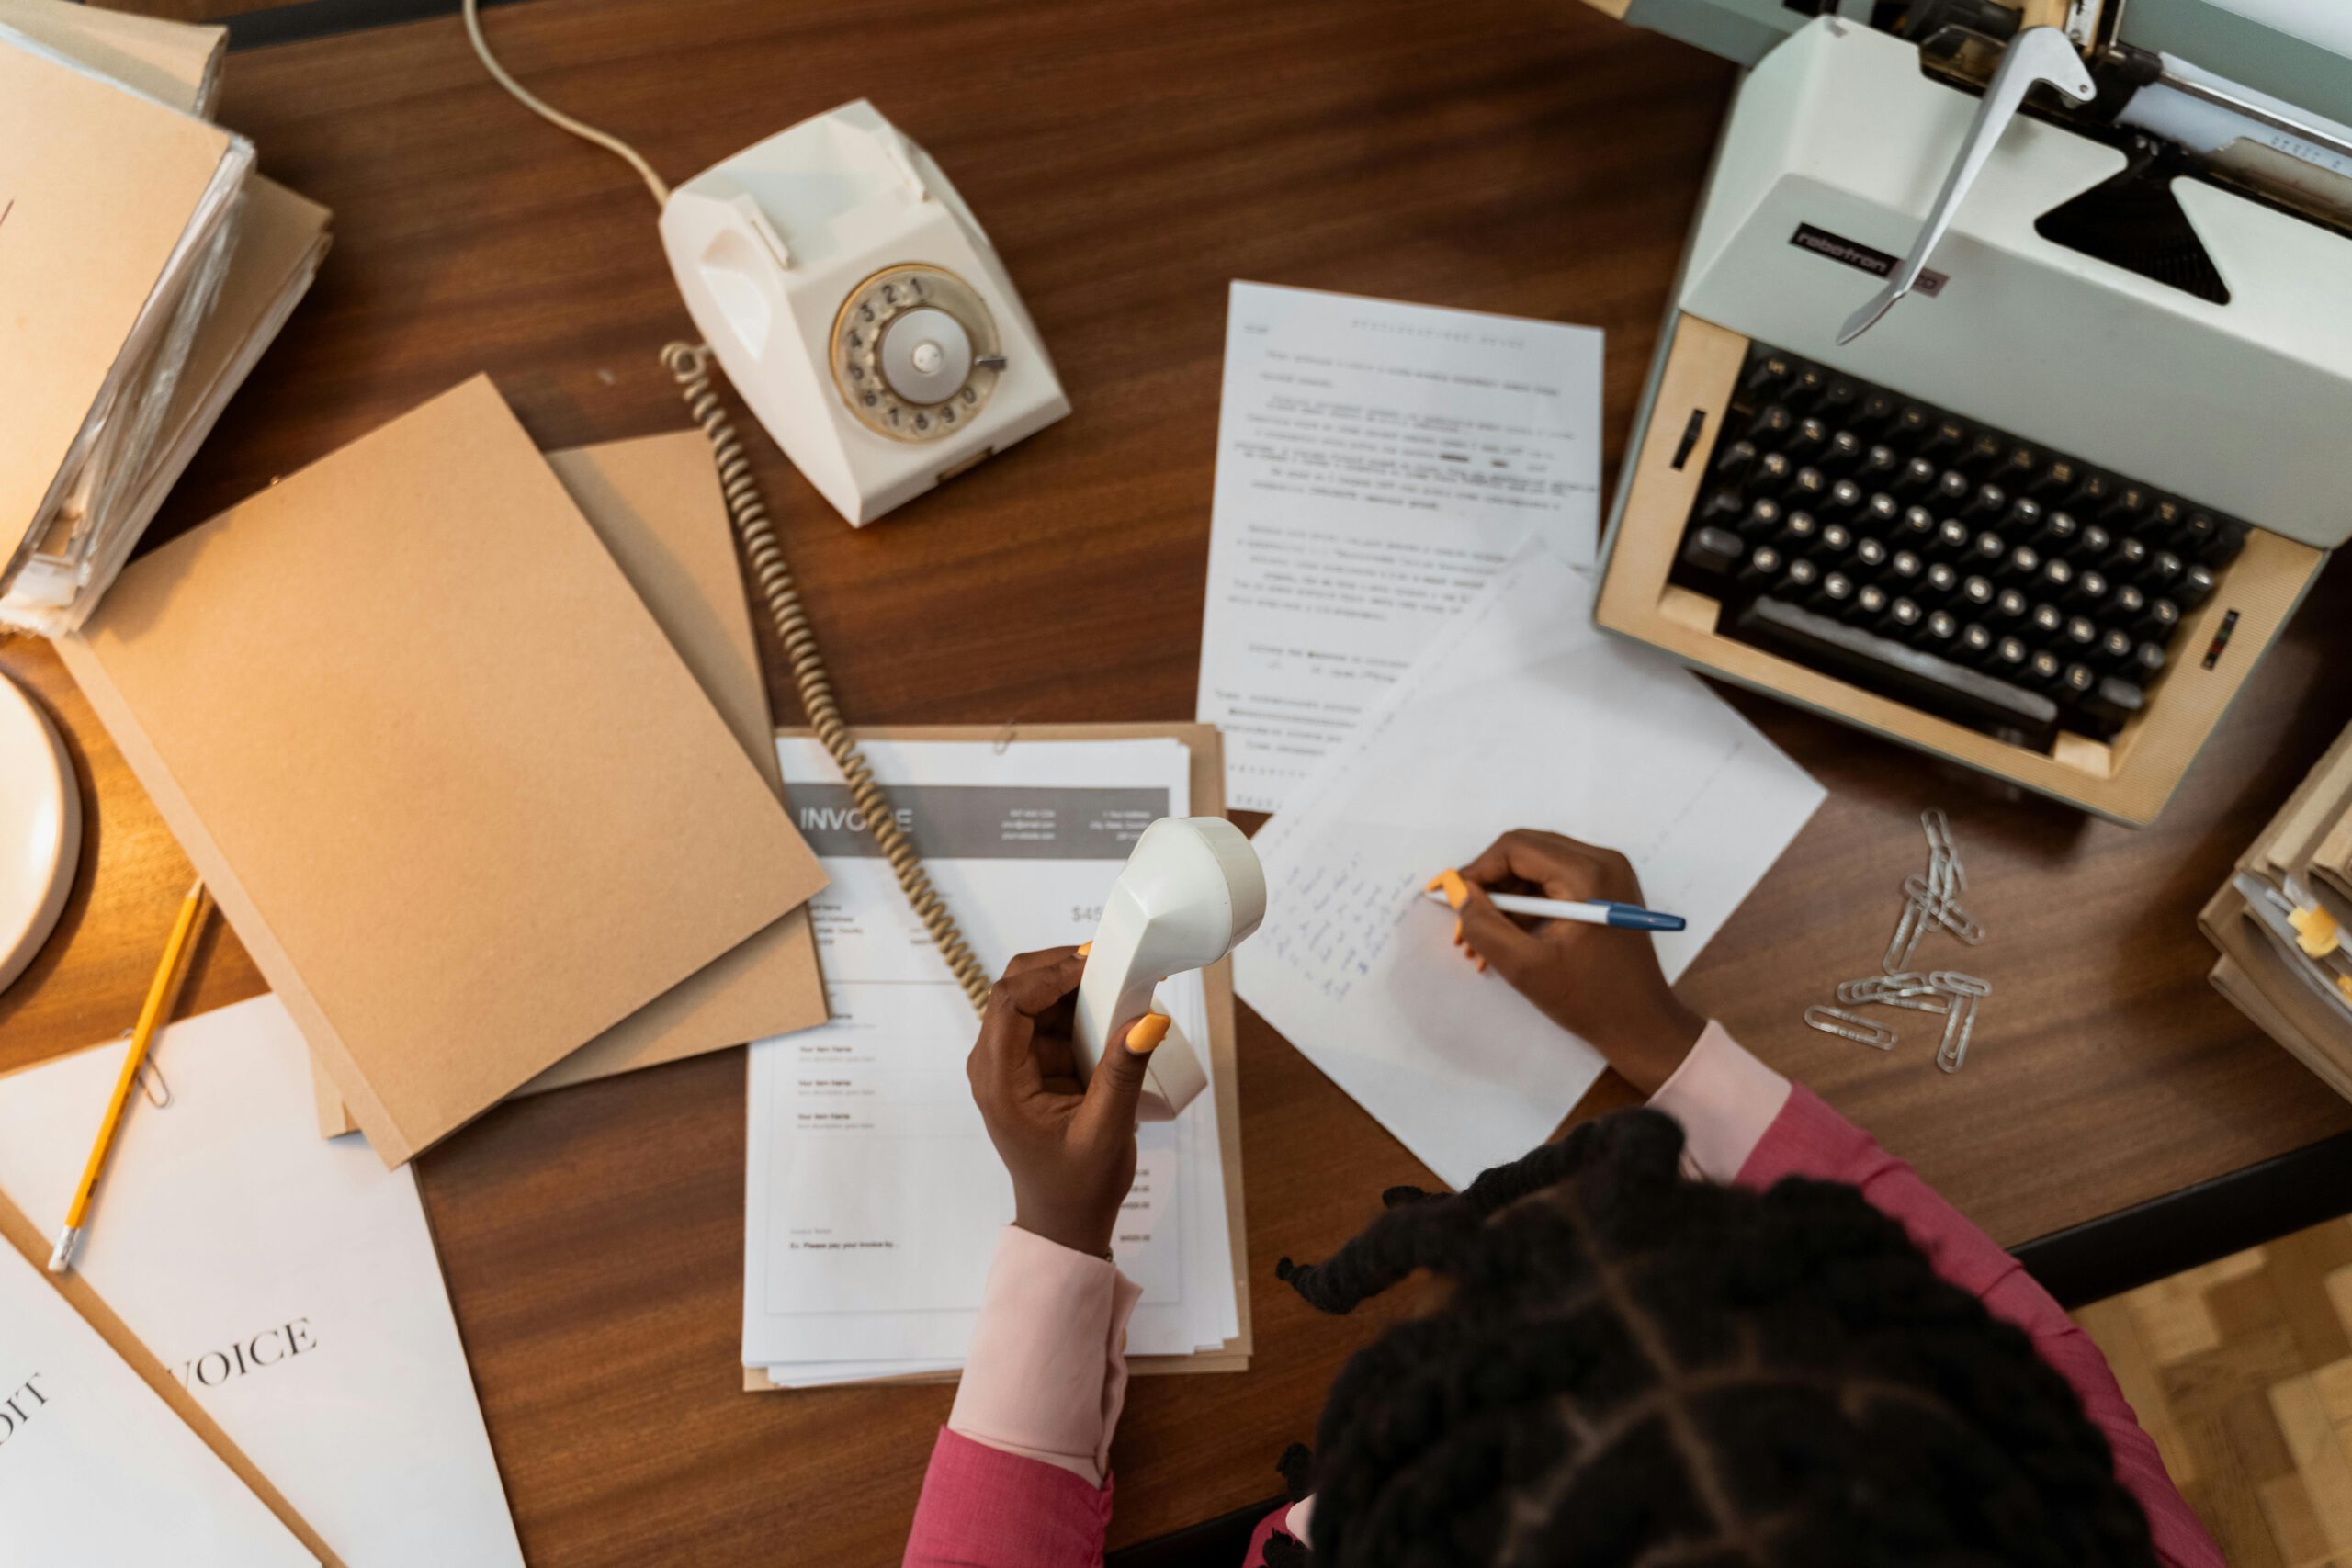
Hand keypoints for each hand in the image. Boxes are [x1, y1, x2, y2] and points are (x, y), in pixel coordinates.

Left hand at [965, 946, 1165, 1256]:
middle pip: (1017, 991)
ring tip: (1124, 981)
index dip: (1050, 975)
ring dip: (1076, 987)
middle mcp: (995, 1065)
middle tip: (1114, 963)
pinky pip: (1051, 1020)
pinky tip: (1116, 1008)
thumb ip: (1123, 1073)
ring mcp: (1011, 1063)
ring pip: (1035, 999)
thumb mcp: (1107, 1131)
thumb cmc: (1078, 1186)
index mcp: (999, 1082)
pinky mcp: (1032, 1065)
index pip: (1011, 1004)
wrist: (1064, 1220)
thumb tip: (1149, 1019)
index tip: (1097, 965)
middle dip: (1062, 970)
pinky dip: (1082, 1007)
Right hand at [1439, 830, 1705, 1095]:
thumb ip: (1484, 925)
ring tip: (1482, 939)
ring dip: (1505, 897)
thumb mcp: (1526, 967)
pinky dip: (1527, 905)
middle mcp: (1603, 861)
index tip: (1448, 898)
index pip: (1515, 848)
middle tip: (1463, 920)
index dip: (1475, 870)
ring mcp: (1608, 873)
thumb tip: (1456, 891)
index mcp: (1588, 874)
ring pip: (1536, 866)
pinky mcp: (1606, 889)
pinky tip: (1509, 937)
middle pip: (1525, 851)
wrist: (1643, 1026)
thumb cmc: (1590, 1001)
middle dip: (1488, 884)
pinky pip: (1554, 881)